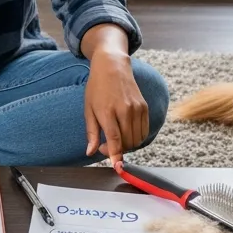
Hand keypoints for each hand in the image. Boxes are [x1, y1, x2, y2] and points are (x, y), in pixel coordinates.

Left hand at [84, 47, 148, 163]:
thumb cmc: (97, 88)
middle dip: (118, 150)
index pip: (114, 138)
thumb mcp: (88, 109)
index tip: (116, 166)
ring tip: (115, 138)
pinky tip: (126, 132)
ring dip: (127, 145)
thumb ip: (91, 132)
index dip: (115, 154)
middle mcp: (125, 110)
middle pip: (127, 141)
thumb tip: (90, 152)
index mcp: (107, 111)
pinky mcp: (144, 107)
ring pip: (137, 138)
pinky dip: (136, 137)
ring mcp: (137, 108)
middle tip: (105, 145)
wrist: (112, 67)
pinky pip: (144, 131)